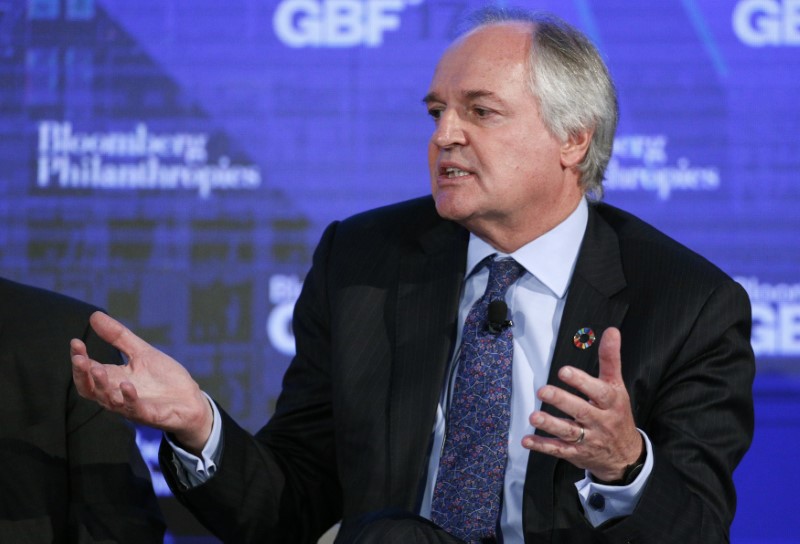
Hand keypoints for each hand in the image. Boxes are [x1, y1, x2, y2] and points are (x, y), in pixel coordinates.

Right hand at [71, 311, 212, 453]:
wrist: (191, 400)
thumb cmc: (164, 379)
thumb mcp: (142, 353)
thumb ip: (119, 337)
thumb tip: (94, 315)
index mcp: (115, 379)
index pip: (88, 370)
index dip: (80, 358)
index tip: (76, 342)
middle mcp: (118, 395)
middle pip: (91, 389)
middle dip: (82, 374)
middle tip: (79, 359)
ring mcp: (132, 407)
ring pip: (109, 401)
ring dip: (102, 386)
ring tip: (96, 369)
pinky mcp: (150, 415)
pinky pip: (135, 409)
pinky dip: (129, 398)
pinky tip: (127, 385)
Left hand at [522, 327, 642, 481]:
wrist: (625, 456)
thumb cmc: (617, 413)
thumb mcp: (617, 386)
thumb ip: (611, 359)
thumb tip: (612, 331)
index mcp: (611, 402)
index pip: (598, 391)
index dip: (581, 381)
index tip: (564, 371)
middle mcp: (600, 421)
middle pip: (580, 411)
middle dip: (561, 401)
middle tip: (542, 390)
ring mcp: (588, 439)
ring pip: (568, 432)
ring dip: (550, 425)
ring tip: (533, 417)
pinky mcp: (576, 453)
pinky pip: (558, 450)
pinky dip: (542, 446)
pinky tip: (527, 440)